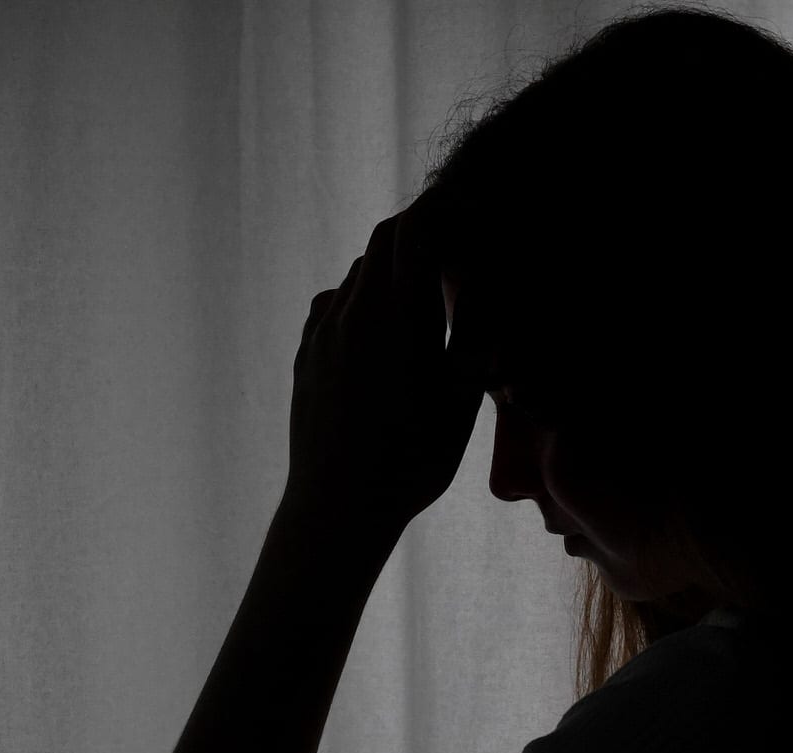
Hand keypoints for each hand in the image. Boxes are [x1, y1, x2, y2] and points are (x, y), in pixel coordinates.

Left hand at [285, 192, 485, 540]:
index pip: (418, 227)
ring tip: (423, 290)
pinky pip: (334, 305)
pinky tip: (379, 328)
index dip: (447, 206)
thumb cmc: (411, 459)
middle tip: (454, 238)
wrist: (338, 506)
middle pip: (385, 239)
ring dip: (393, 266)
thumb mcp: (461, 397)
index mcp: (395, 312)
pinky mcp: (306, 355)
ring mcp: (322, 331)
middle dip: (421, 229)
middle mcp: (352, 310)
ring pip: (359, 273)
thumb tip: (485, 298)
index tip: (473, 206)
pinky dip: (362, 299)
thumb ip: (473, 337)